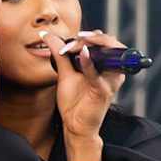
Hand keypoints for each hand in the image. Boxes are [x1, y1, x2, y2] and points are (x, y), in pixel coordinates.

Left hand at [48, 30, 126, 160]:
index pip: (104, 40)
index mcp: (106, 65)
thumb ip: (59, 53)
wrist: (73, 125)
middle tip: (73, 40)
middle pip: (109, 42)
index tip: (67, 41)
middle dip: (90, 37)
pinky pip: (98, 73)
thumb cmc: (74, 102)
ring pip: (107, 53)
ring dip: (89, 45)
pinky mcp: (104, 91)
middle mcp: (112, 71)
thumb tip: (48, 35)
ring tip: (74, 45)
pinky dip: (89, 62)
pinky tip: (81, 54)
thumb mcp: (65, 72)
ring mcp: (110, 81)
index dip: (87, 36)